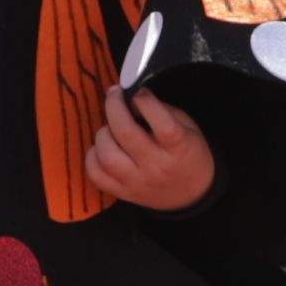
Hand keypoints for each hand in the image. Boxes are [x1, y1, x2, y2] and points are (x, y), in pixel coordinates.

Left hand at [83, 84, 215, 207]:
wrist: (193, 194)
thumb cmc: (189, 153)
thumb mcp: (187, 127)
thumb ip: (161, 110)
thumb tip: (130, 99)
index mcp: (178, 148)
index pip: (162, 124)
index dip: (145, 101)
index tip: (136, 91)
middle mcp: (156, 166)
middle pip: (126, 134)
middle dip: (114, 107)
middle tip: (114, 95)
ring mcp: (137, 182)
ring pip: (107, 156)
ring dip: (103, 134)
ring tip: (110, 128)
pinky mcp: (123, 192)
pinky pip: (96, 175)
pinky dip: (93, 157)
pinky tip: (103, 148)